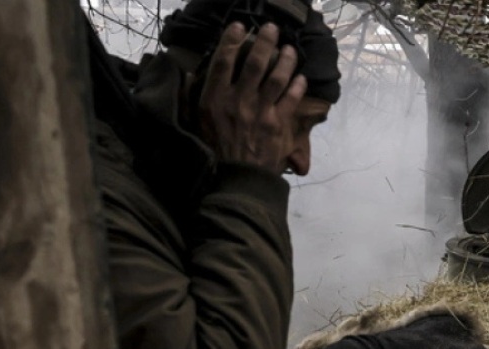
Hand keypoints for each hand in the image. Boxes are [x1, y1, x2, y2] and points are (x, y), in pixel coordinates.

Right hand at [197, 22, 305, 173]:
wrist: (237, 181)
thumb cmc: (214, 152)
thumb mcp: (196, 123)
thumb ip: (193, 98)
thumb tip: (187, 75)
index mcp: (215, 100)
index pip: (223, 62)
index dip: (231, 40)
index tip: (239, 26)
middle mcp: (238, 102)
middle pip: (254, 63)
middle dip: (264, 42)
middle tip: (271, 28)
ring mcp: (260, 112)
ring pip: (277, 78)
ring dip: (286, 60)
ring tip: (290, 49)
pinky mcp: (278, 125)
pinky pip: (291, 99)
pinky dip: (298, 86)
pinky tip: (301, 77)